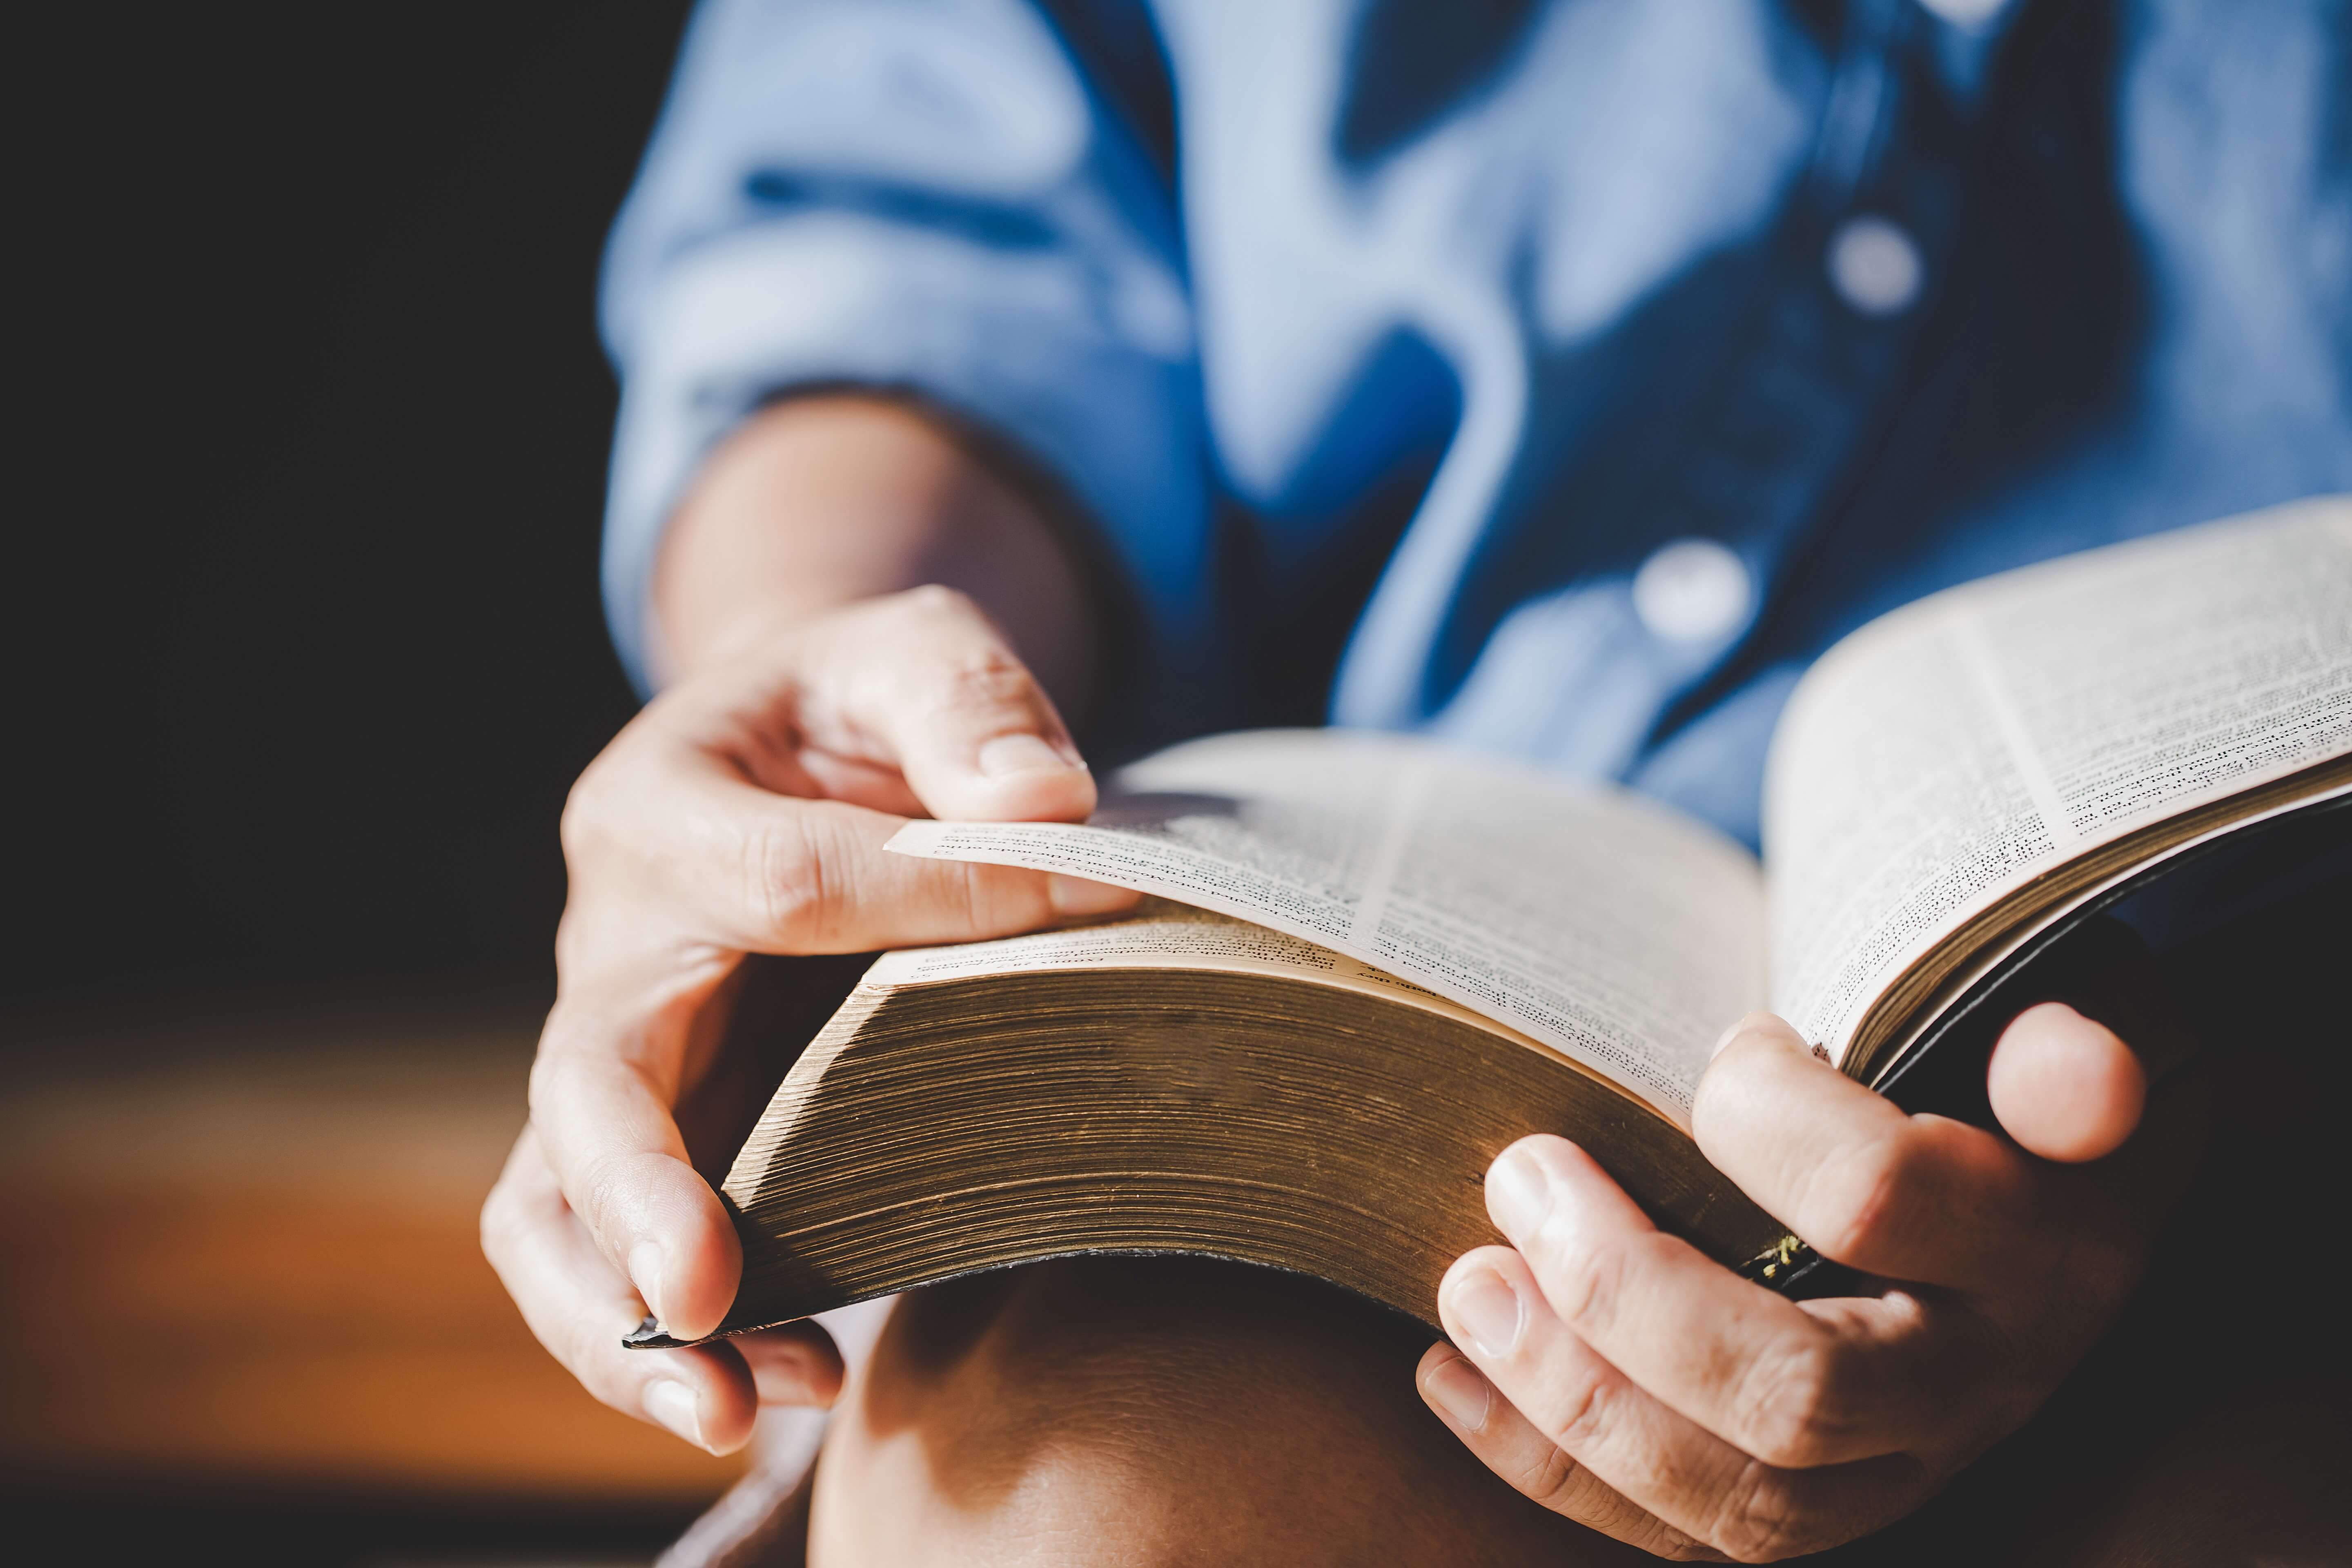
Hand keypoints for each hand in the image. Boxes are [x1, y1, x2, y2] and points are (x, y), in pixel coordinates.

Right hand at [480, 587, 1136, 1452]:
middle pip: (589, 1084)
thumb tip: (1044, 806)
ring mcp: (621, 1059)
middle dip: (640, 1193)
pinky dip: (678, 1334)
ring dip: (632, 1321)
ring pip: (557, 1206)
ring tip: (742, 1406)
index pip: (780, 882)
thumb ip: (965, 699)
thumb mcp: (915, 647)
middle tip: (704, 1295)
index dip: (930, 902)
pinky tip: (783, 1386)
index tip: (1081, 911)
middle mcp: (612, 945)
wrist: (802, 755)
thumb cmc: (862, 705)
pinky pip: (617, 1252)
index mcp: (659, 808)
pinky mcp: (663, 1139)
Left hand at [1417, 1005, 2189, 1560]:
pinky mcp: (1822, 1501)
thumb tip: (2075, 1071)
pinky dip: (1550, 1468)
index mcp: (2040, 1248)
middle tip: (1520, 1176)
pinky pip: (1685, 1533)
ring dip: (1573, 1399)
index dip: (1763, 1114)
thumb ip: (2064, 1048)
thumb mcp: (2071, 1035)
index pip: (1879, 1200)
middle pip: (1794, 1392)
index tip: (1723, 1044)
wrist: (2055, 1182)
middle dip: (1625, 1295)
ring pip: (1738, 1498)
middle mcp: (1978, 1383)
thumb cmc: (2019, 1085)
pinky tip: (1450, 1381)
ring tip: (1466, 1289)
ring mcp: (1902, 1465)